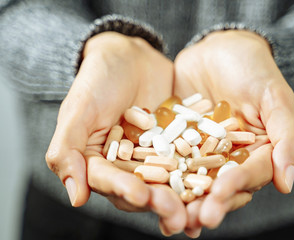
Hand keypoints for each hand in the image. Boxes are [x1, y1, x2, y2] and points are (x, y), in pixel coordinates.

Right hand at [46, 32, 185, 234]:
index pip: (110, 182)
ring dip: (184, 196)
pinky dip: (202, 169)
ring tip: (200, 205)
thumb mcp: (79, 110)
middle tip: (178, 214)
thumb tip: (76, 197)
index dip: (125, 190)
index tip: (140, 195)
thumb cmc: (98, 79)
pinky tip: (218, 180)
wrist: (130, 57)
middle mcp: (127, 166)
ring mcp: (154, 157)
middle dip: (159, 202)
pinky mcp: (177, 146)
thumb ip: (68, 149)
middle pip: (142, 189)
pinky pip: (190, 159)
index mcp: (100, 162)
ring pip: (169, 180)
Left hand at [174, 30, 293, 236]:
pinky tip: (149, 191)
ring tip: (171, 218)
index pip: (249, 176)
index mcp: (257, 153)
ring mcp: (201, 153)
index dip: (234, 188)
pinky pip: (168, 161)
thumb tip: (287, 184)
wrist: (218, 49)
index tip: (219, 198)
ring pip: (193, 181)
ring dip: (183, 201)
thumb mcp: (274, 98)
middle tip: (195, 219)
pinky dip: (160, 177)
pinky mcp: (176, 143)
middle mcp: (229, 159)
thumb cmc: (253, 69)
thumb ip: (286, 137)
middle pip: (220, 188)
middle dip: (208, 204)